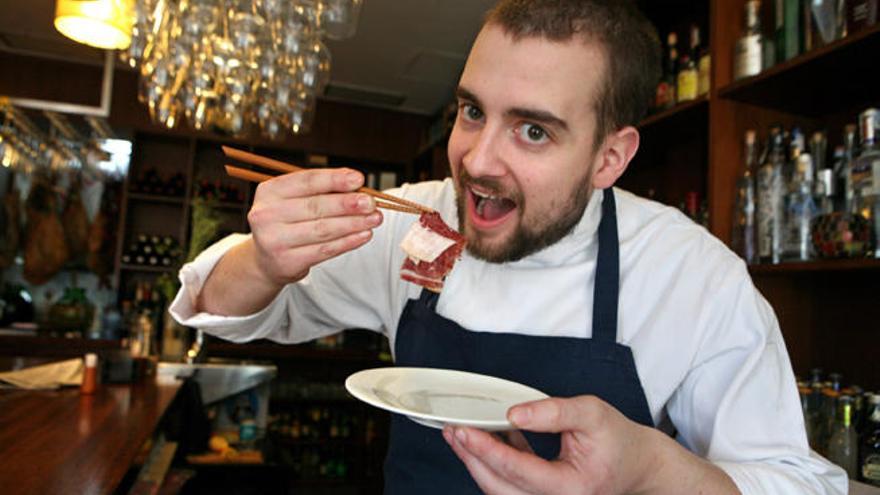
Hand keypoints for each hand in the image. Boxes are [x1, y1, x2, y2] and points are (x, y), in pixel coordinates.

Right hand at [246, 167, 381, 286]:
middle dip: (348, 204)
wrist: (266, 260)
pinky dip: (348, 242)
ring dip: (353, 223)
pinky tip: (363, 235)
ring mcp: (275, 240)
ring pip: (323, 229)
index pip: (306, 181)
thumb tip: (357, 185)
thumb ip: (321, 191)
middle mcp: (267, 214)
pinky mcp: (287, 261)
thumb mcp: (294, 200)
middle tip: (371, 203)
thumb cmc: (287, 223)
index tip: (358, 179)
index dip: (334, 179)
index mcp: (270, 191)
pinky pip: (324, 250)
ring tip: (374, 218)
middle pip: (316, 206)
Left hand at [442, 395, 659, 494]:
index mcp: (571, 488)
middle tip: (453, 431)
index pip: (518, 471)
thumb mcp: (593, 413)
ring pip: (500, 490)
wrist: (638, 465)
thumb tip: (514, 413)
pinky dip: (493, 463)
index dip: (486, 450)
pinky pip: (509, 485)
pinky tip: (483, 439)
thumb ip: (554, 412)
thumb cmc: (618, 440)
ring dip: (477, 463)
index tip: (464, 430)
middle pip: (500, 488)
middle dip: (471, 459)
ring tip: (459, 435)